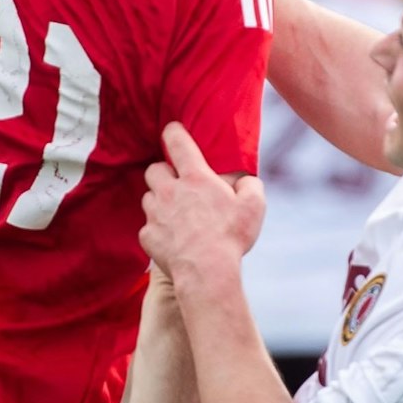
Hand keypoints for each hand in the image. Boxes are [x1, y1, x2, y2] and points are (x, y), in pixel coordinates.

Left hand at [140, 123, 265, 281]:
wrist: (206, 272)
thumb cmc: (231, 237)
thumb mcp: (254, 206)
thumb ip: (250, 185)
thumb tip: (245, 180)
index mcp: (195, 178)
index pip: (177, 143)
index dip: (173, 132)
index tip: (172, 130)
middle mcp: (170, 191)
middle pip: (153, 170)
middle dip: (163, 173)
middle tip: (177, 184)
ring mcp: (155, 214)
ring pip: (148, 198)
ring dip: (159, 202)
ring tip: (176, 215)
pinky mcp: (147, 236)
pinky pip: (148, 228)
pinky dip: (157, 231)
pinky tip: (172, 240)